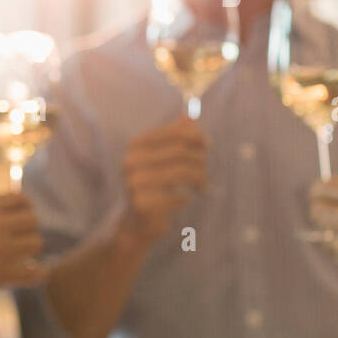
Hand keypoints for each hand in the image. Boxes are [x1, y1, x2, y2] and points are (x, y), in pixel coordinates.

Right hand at [0, 193, 43, 299]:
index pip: (20, 199)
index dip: (25, 207)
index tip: (21, 216)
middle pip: (32, 220)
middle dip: (29, 228)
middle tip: (22, 237)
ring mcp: (0, 250)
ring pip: (36, 243)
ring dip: (30, 248)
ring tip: (23, 255)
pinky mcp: (0, 274)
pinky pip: (33, 273)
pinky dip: (37, 273)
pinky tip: (33, 272)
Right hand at [116, 114, 206, 247]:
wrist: (137, 221)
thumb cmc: (155, 185)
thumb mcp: (164, 157)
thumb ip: (175, 136)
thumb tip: (189, 116)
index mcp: (135, 146)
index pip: (174, 133)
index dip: (196, 136)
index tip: (207, 145)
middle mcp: (130, 162)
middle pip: (180, 151)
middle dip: (200, 159)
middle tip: (205, 170)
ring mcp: (134, 183)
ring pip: (181, 172)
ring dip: (199, 178)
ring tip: (202, 186)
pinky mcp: (142, 204)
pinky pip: (178, 196)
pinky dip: (186, 198)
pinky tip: (186, 200)